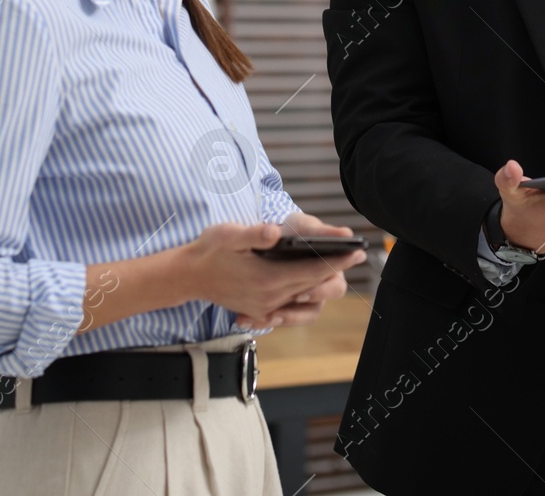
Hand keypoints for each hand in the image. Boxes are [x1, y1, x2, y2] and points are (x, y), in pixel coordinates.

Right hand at [179, 222, 364, 329]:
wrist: (188, 276)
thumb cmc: (210, 250)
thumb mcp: (228, 234)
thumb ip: (254, 234)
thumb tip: (275, 232)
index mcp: (266, 279)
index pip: (311, 271)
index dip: (336, 261)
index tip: (356, 251)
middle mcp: (269, 297)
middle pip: (313, 285)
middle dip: (336, 269)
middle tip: (356, 253)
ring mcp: (265, 307)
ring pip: (305, 297)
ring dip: (322, 283)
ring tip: (338, 265)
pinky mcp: (260, 311)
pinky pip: (291, 307)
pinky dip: (305, 296)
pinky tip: (312, 282)